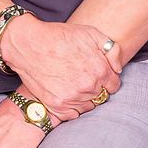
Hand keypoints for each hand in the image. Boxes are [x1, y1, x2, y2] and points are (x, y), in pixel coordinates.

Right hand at [0, 14, 120, 117]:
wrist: (28, 44)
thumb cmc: (59, 36)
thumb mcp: (90, 33)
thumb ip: (112, 50)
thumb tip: (118, 68)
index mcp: (100, 70)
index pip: (114, 85)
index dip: (106, 79)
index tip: (96, 74)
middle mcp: (88, 87)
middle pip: (101, 96)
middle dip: (95, 88)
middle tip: (81, 77)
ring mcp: (72, 98)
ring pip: (88, 107)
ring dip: (83, 98)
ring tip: (72, 84)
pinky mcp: (57, 106)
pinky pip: (72, 115)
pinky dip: (70, 107)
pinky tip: (64, 93)